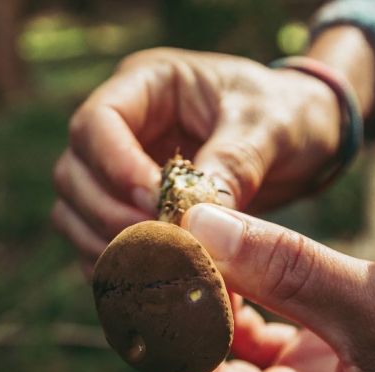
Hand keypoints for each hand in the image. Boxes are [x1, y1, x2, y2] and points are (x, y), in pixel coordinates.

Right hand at [52, 48, 340, 273]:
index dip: (115, 167)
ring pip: (76, 212)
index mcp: (148, 85)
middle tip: (160, 245)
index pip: (97, 122)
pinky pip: (98, 240)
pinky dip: (117, 265)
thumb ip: (231, 165)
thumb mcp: (269, 127)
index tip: (154, 204)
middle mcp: (123, 127)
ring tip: (157, 270)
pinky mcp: (129, 209)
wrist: (299, 139)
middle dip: (110, 215)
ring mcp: (119, 170)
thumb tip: (193, 221)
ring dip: (107, 246)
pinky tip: (150, 283)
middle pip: (75, 173)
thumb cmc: (286, 114)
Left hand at [156, 204, 374, 371]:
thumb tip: (200, 226)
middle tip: (161, 263)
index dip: (169, 360)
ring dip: (208, 306)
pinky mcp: (317, 360)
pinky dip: (240, 298)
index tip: (156, 292)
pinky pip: (258, 333)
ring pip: (228, 356)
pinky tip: (233, 261)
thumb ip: (285, 267)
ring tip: (193, 253)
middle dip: (181, 326)